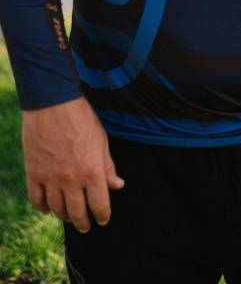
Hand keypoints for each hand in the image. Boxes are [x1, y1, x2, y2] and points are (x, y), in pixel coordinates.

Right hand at [22, 96, 123, 232]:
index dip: (103, 216)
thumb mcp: (102, 140)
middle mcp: (71, 180)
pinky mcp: (33, 173)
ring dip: (64, 216)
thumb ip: (108, 166)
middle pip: (77, 212)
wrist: (53, 104)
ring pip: (57, 209)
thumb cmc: (81, 119)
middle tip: (86, 226)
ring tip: (69, 217)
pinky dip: (43, 208)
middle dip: (83, 222)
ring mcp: (50, 178)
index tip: (103, 220)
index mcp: (92, 171)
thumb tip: (118, 185)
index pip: (99, 205)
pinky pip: (36, 200)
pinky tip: (48, 208)